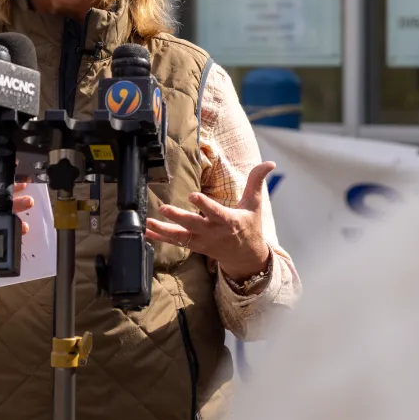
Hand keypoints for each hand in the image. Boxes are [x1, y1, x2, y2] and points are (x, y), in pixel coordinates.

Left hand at [146, 161, 275, 279]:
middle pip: (194, 225)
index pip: (216, 212)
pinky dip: (161, 238)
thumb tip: (270, 163)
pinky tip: (148, 231)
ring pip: (181, 237)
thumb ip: (257, 181)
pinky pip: (176, 243)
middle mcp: (214, 232)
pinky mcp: (195, 246)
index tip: (192, 195)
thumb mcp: (255, 204)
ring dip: (164, 230)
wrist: (246, 256)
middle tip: (164, 209)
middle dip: (179, 217)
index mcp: (229, 221)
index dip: (204, 204)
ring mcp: (203, 241)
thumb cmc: (250, 225)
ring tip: (149, 223)